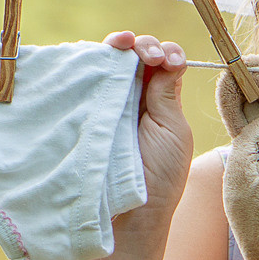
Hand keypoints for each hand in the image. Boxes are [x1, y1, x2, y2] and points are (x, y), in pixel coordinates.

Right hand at [105, 32, 192, 232]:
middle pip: (136, 58)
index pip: (163, 65)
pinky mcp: (85, 111)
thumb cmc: (158, 177)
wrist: (127, 215)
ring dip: (120, 46)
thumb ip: (167, 94)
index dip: (166, 53)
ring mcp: (108, 104)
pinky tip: (103, 54)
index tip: (169, 60)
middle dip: (143, 45)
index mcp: (161, 104)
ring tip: (125, 44)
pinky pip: (87, 79)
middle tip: (147, 54)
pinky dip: (94, 60)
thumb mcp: (172, 132)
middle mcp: (134, 100)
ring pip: (112, 64)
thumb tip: (168, 56)